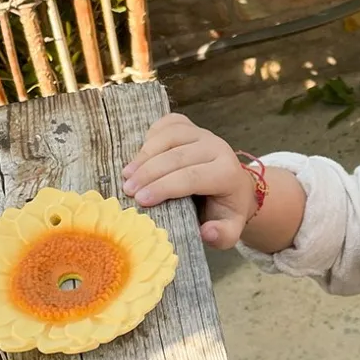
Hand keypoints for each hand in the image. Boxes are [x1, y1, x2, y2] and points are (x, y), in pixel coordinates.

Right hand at [122, 113, 257, 248]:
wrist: (232, 187)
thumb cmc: (224, 210)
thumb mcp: (228, 229)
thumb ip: (223, 235)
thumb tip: (207, 232)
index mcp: (228, 173)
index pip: (193, 177)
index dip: (165, 187)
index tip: (141, 200)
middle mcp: (218, 148)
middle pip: (178, 156)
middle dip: (149, 173)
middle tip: (128, 190)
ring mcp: (203, 133)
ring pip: (170, 136)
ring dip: (144, 155)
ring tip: (127, 175)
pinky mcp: (191, 126)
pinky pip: (167, 123)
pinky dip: (150, 137)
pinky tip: (139, 156)